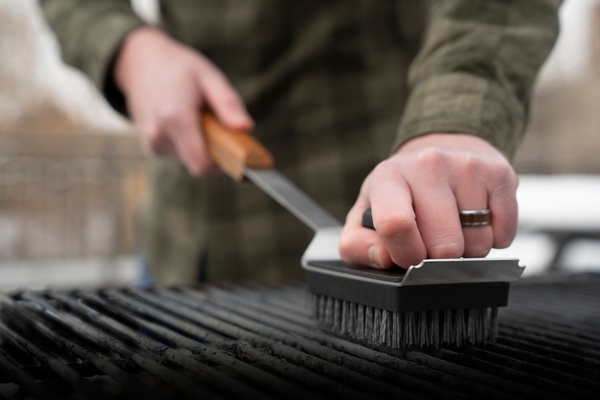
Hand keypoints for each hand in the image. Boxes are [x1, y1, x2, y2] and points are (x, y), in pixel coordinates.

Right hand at [114, 27, 252, 175]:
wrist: (140, 62)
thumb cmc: (180, 68)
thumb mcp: (210, 77)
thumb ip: (228, 104)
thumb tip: (246, 128)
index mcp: (174, 117)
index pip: (202, 163)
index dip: (224, 164)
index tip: (239, 154)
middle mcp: (158, 134)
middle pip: (198, 163)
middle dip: (214, 152)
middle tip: (220, 127)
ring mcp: (151, 143)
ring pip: (189, 160)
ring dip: (201, 145)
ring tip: (198, 118)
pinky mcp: (150, 147)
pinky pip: (179, 154)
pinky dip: (188, 143)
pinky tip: (185, 122)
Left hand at [339, 133, 518, 268]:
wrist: (441, 150)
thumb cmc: (401, 195)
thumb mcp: (367, 216)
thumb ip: (358, 245)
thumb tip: (382, 258)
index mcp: (387, 177)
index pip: (395, 224)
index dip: (406, 254)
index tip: (411, 258)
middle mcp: (427, 165)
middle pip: (444, 245)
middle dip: (439, 258)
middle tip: (432, 241)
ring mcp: (466, 166)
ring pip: (478, 244)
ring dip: (468, 249)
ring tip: (454, 228)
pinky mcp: (499, 173)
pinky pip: (504, 235)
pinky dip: (493, 239)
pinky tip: (477, 220)